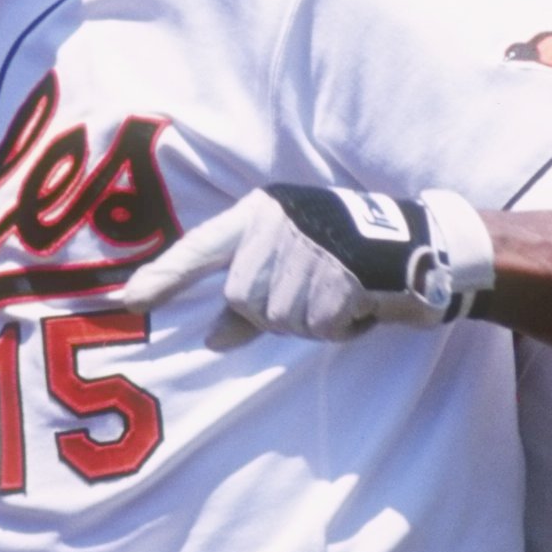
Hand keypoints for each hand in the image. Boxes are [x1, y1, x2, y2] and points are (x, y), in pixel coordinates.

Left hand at [117, 185, 494, 340]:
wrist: (424, 243)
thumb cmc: (349, 255)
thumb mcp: (293, 264)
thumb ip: (248, 298)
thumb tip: (210, 339)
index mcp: (261, 213)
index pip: (201, 247)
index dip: (165, 276)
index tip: (127, 300)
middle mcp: (278, 225)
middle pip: (245, 300)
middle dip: (278, 312)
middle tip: (320, 292)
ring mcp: (311, 248)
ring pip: (282, 319)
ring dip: (314, 319)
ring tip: (344, 293)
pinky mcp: (342, 274)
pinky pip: (321, 326)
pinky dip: (342, 326)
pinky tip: (361, 300)